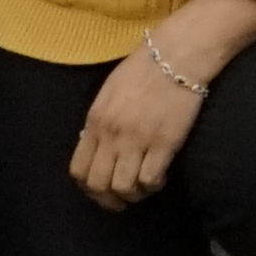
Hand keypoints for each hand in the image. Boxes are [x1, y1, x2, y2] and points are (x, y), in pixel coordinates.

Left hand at [72, 36, 212, 209]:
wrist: (176, 55)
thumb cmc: (144, 69)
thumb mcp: (109, 93)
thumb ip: (101, 122)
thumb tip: (99, 148)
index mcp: (95, 121)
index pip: (78, 170)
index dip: (88, 189)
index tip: (101, 191)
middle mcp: (112, 134)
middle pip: (98, 185)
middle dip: (108, 200)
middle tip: (122, 200)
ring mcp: (137, 140)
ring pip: (124, 187)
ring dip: (134, 193)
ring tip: (143, 186)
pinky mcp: (164, 143)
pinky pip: (150, 179)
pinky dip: (154, 184)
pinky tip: (161, 175)